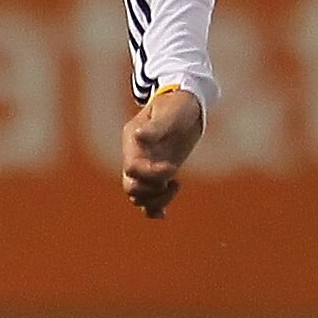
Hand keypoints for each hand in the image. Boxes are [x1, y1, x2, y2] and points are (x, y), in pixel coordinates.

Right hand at [121, 89, 203, 219]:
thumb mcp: (170, 112)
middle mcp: (136, 156)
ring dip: (155, 200)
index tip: (172, 169)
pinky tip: (164, 214)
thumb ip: (156, 127)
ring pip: (139, 196)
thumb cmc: (178, 104)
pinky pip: (149, 198)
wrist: (186, 103)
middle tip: (172, 181)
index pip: (132, 168)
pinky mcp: (159, 174)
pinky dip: (154, 208)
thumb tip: (140, 136)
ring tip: (175, 185)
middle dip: (150, 190)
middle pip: (131, 187)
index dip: (150, 173)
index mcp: (133, 141)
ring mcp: (147, 166)